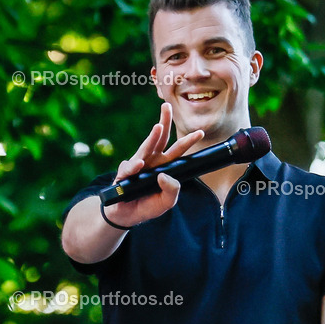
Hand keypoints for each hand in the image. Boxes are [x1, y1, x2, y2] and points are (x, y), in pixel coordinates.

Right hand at [103, 102, 203, 227]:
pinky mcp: (124, 175)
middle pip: (160, 138)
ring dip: (152, 137)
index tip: (200, 132)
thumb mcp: (166, 202)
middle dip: (164, 122)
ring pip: (145, 148)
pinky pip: (129, 168)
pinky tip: (139, 165)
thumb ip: (172, 190)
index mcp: (164, 166)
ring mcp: (137, 166)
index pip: (177, 150)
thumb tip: (165, 176)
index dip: (187, 141)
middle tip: (167, 107)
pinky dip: (134, 166)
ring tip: (158, 127)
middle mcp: (151, 161)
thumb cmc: (147, 206)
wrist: (125, 215)